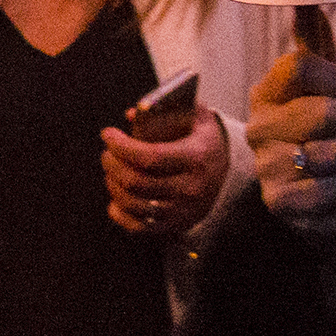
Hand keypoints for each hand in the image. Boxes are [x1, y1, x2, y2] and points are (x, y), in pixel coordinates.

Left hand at [101, 107, 228, 237]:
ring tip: (111, 170)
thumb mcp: (195, 117)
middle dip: (112, 164)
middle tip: (107, 153)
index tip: (108, 134)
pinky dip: (120, 213)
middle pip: (136, 182)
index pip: (149, 158)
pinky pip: (139, 227)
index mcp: (196, 159)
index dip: (121, 146)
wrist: (228, 173)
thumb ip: (167, 108)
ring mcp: (183, 210)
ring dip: (113, 185)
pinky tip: (115, 198)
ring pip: (133, 204)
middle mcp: (190, 188)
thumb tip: (131, 115)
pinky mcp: (175, 225)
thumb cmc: (203, 141)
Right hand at [246, 49, 335, 242]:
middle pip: (322, 111)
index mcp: (266, 94)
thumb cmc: (335, 138)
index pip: (302, 64)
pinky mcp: (281, 204)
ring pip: (332, 153)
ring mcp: (266, 168)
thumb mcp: (335, 87)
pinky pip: (332, 189)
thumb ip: (318, 43)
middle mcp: (257, 128)